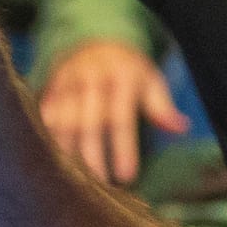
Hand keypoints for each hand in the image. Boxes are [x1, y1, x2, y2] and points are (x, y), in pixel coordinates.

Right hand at [33, 39, 186, 184]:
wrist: (95, 39)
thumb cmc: (129, 70)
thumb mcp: (151, 80)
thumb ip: (162, 106)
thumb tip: (181, 127)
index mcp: (120, 78)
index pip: (121, 118)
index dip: (123, 149)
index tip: (126, 177)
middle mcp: (91, 79)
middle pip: (88, 124)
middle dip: (92, 157)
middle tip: (100, 187)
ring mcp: (68, 82)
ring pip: (62, 122)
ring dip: (67, 152)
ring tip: (75, 180)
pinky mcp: (51, 87)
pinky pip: (45, 116)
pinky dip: (47, 139)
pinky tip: (52, 163)